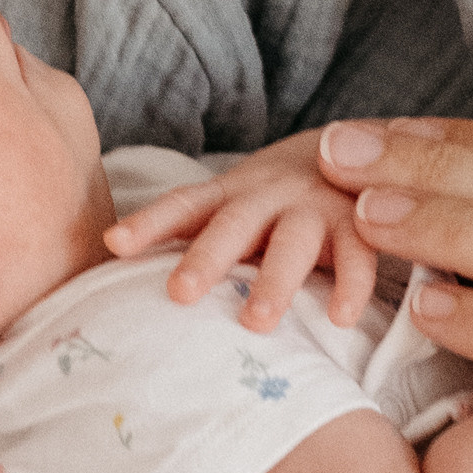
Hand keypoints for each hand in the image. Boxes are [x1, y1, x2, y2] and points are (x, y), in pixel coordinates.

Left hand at [104, 131, 378, 328]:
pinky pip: (358, 256)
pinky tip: (340, 319)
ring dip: (274, 280)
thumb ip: (195, 233)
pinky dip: (351, 286)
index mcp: (230, 193)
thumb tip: (120, 270)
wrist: (355, 148)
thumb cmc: (274, 200)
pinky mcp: (357, 225)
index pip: (184, 205)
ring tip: (256, 323)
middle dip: (207, 258)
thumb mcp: (234, 205)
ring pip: (292, 242)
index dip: (150, 222)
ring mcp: (314, 207)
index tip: (114, 243)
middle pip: (233, 225)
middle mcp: (268, 196)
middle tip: (179, 293)